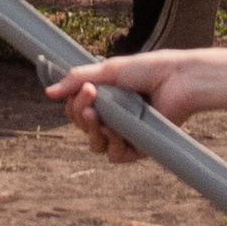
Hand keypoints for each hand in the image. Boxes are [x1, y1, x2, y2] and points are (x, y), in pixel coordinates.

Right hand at [48, 56, 201, 152]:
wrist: (178, 79)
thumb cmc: (148, 70)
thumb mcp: (108, 70)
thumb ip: (77, 80)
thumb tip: (49, 93)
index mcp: (106, 99)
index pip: (77, 110)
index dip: (75, 104)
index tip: (85, 89)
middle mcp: (113, 118)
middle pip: (83, 128)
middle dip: (80, 115)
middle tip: (91, 98)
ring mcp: (125, 134)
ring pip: (96, 145)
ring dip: (93, 131)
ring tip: (98, 117)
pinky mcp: (139, 147)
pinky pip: (115, 155)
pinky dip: (111, 143)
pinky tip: (114, 130)